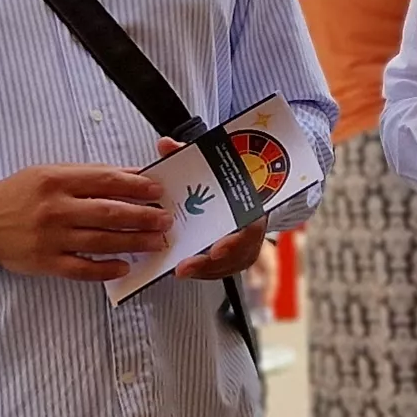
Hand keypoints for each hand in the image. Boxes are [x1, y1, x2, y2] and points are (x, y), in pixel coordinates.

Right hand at [0, 163, 171, 280]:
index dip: (136, 186)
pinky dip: (105, 269)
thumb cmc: (21, 194)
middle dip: (142, 217)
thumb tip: (132, 175)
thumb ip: (90, 175)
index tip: (158, 191)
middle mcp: (55, 208)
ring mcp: (51, 238)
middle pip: (109, 213)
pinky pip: (82, 269)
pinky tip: (124, 267)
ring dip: (133, 242)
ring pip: (101, 242)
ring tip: (156, 243)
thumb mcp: (51, 173)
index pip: (106, 181)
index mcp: (57, 180)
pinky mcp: (46, 263)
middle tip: (165, 220)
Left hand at [151, 136, 272, 280]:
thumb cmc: (228, 180)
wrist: (250, 190)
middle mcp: (252, 233)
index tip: (215, 250)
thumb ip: (187, 154)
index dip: (233, 243)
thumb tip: (164, 144)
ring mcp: (245, 249)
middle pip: (234, 257)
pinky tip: (182, 269)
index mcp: (253, 210)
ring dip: (202, 271)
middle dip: (208, 265)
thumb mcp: (211, 164)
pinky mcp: (234, 259)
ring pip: (225, 267)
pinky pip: (219, 270)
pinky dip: (201, 271)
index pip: (249, 231)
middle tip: (183, 268)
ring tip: (178, 271)